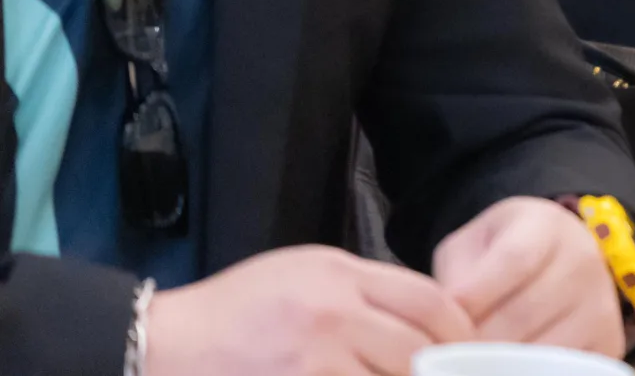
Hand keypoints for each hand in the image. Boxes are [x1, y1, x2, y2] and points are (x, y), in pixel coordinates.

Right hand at [145, 244, 473, 375]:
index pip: (429, 301)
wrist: (164, 345)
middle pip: (417, 350)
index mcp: (341, 276)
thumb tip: (423, 313)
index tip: (467, 347)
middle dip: (437, 371)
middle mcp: (333, 316)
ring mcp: (314, 362)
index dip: (457, 330)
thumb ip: (364, 287)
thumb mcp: (305, 272)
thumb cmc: (235, 310)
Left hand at [432, 196, 622, 354]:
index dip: (474, 295)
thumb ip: (455, 274)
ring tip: (471, 366)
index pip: (513, 260)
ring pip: (542, 349)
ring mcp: (602, 304)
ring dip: (499, 366)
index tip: (443, 320)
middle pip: (523, 314)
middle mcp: (584, 261)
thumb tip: (446, 323)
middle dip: (475, 342)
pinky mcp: (609, 341)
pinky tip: (507, 371)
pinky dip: (530, 375)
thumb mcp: (472, 245)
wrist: (557, 259)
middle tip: (446, 356)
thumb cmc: (501, 252)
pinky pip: (565, 371)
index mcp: (546, 225)